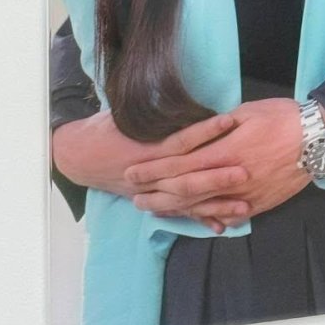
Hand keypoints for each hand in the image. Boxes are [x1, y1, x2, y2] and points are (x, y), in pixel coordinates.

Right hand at [51, 110, 247, 220]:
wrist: (79, 155)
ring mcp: (151, 192)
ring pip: (188, 201)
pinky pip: (179, 214)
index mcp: (146, 148)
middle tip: (245, 172)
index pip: (180, 140)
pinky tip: (222, 227)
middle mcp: (150, 174)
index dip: (204, 132)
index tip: (229, 120)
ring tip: (244, 205)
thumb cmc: (107, 128)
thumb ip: (156, 112)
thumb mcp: (128, 113)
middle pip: (188, 176)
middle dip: (217, 176)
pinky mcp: (153, 200)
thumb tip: (184, 97)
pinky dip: (199, 220)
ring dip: (216, 204)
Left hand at [125, 97, 310, 228]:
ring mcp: (244, 196)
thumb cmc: (282, 118)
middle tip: (133, 197)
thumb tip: (193, 136)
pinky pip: (227, 216)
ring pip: (202, 207)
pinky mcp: (258, 205)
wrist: (318, 139)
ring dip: (175, 210)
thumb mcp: (245, 112)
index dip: (152, 170)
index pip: (178, 164)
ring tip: (154, 210)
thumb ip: (215, 128)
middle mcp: (230, 179)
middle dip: (155, 194)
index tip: (131, 173)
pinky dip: (207, 219)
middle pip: (184, 191)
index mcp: (224, 152)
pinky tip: (193, 219)